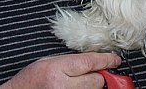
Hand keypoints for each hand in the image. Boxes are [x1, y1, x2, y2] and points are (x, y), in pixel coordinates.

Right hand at [0, 53, 120, 88]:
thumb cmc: (31, 79)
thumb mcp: (48, 61)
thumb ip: (71, 61)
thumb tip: (94, 61)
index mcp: (57, 70)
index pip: (90, 62)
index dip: (106, 59)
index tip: (115, 59)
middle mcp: (63, 86)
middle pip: (97, 81)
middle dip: (98, 76)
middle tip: (91, 73)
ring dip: (90, 87)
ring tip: (76, 83)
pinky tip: (75, 88)